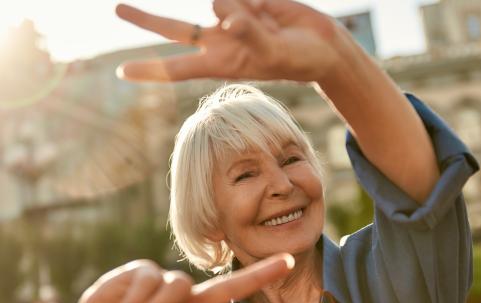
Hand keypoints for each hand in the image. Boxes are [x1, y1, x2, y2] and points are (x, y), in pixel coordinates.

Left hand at [115, 0, 338, 82]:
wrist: (319, 43)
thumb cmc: (298, 59)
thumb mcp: (274, 54)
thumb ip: (249, 36)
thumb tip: (225, 15)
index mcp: (221, 64)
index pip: (177, 68)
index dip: (150, 68)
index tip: (121, 72)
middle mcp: (218, 41)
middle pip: (174, 29)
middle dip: (145, 19)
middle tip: (116, 8)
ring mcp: (228, 18)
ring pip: (216, 0)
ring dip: (242, 7)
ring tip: (267, 21)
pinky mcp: (242, 0)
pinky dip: (252, 0)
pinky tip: (269, 10)